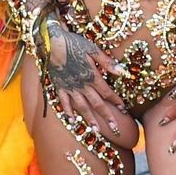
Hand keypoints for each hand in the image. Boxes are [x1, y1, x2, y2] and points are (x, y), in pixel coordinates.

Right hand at [43, 20, 133, 145]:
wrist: (51, 43)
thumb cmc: (74, 43)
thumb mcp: (93, 50)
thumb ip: (107, 62)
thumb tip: (122, 72)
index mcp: (92, 76)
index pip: (107, 92)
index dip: (116, 101)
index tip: (124, 110)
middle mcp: (82, 85)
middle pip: (97, 104)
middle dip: (107, 116)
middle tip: (115, 129)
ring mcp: (70, 88)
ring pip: (82, 107)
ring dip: (90, 119)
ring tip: (96, 131)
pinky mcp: (60, 87)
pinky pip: (64, 102)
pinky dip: (68, 112)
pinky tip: (72, 121)